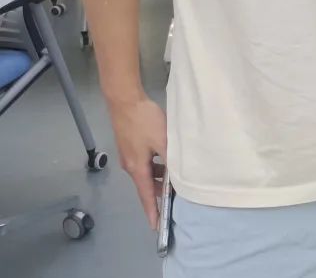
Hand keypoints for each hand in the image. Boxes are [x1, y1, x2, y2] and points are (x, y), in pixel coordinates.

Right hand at [108, 96, 167, 227]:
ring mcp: (128, 155)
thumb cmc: (144, 121)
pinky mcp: (129, 146)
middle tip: (174, 201)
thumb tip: (177, 175)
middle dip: (159, 195)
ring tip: (175, 180)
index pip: (146, 196)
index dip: (153, 211)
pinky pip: (144, 163)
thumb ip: (170, 159)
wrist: (125, 101)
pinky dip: (155, 167)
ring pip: (146, 173)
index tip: (157, 227)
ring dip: (158, 178)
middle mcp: (130, 166)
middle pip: (146, 186)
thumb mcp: (163, 141)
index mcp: (137, 168)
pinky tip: (166, 160)